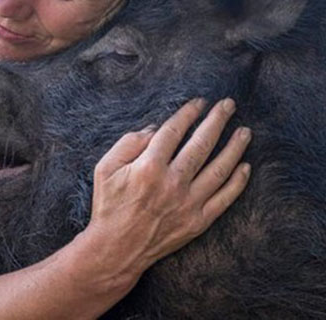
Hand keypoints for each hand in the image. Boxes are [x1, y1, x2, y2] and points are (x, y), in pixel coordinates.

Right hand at [82, 98, 251, 283]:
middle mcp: (172, 182)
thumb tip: (156, 129)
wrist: (116, 248)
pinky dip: (238, 182)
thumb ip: (127, 144)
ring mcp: (188, 203)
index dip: (187, 113)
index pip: (173, 131)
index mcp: (148, 167)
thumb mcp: (104, 168)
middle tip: (228, 105)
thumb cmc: (108, 205)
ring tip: (244, 131)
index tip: (198, 102)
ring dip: (235, 148)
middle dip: (217, 121)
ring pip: (219, 169)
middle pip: (201, 144)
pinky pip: (224, 199)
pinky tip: (245, 166)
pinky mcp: (198, 221)